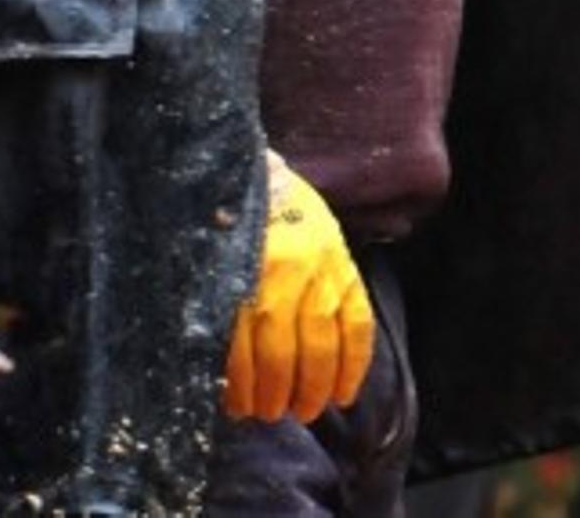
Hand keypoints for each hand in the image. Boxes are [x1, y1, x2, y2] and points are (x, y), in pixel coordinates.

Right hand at [223, 152, 374, 424]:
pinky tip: (236, 399)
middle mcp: (305, 273)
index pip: (354, 326)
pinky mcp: (227, 290)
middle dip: (308, 393)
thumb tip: (329, 340)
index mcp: (332, 256)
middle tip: (297, 410)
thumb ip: (328, 274)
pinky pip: (237, 353)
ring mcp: (264, 283)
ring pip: (276, 361)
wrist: (225, 169)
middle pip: (315, 354)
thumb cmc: (275, 201)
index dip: (350, 369)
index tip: (341, 396)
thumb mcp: (317, 227)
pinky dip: (239, 385)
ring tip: (265, 409)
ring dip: (271, 396)